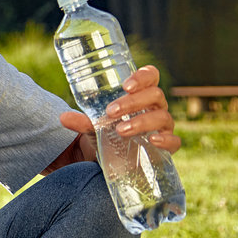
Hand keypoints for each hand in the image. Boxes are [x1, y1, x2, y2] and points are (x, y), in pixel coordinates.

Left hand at [56, 65, 181, 159]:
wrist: (110, 161)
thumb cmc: (105, 134)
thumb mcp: (91, 127)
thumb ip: (80, 121)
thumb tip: (63, 118)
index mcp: (141, 96)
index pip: (151, 76)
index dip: (143, 76)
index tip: (125, 85)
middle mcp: (155, 108)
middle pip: (155, 95)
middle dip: (133, 102)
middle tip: (111, 111)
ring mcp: (162, 128)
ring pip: (163, 117)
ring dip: (142, 121)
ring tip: (121, 130)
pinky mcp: (165, 148)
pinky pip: (174, 142)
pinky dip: (166, 140)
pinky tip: (153, 140)